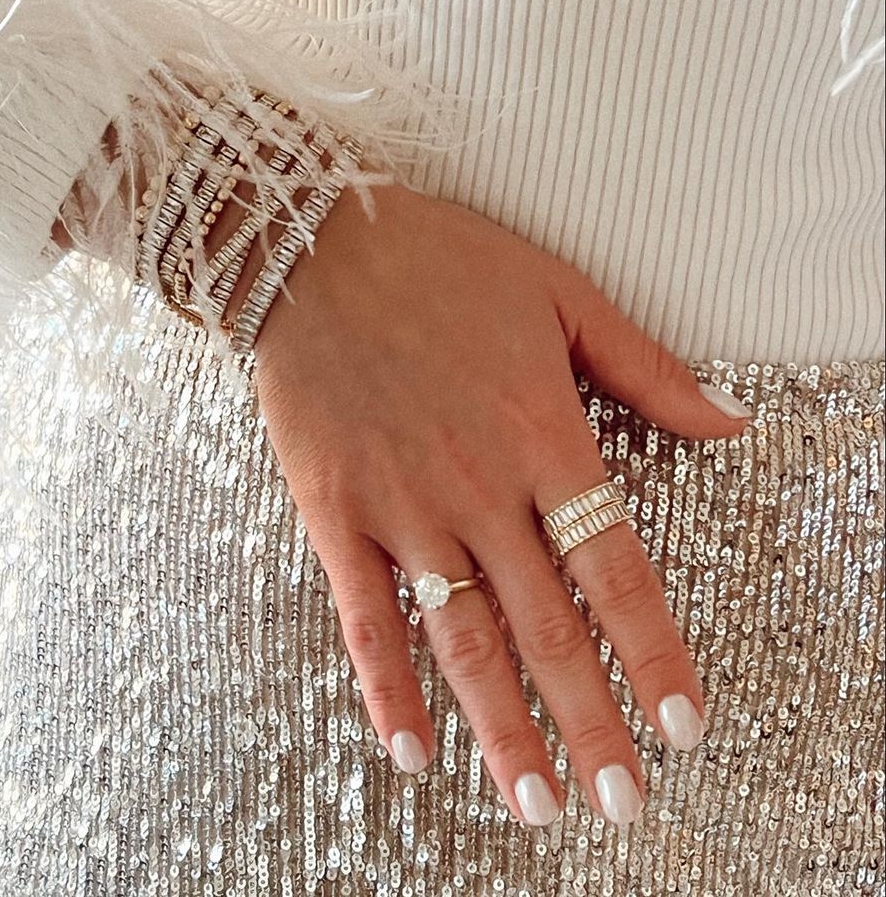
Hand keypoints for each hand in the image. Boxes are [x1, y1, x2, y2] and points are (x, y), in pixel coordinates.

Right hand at [252, 181, 750, 825]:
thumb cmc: (440, 261)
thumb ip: (647, 366)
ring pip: (463, 639)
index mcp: (542, 434)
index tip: (681, 725)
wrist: (316, 245)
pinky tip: (412, 747)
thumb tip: (730, 421)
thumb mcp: (561, 292)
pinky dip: (387, 687)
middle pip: (547, 627)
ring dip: (502, 728)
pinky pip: (364, 616)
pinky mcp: (337, 511)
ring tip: (534, 802)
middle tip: (620, 802)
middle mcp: (479, 486)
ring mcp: (404, 505)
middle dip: (589, 723)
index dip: (652, 654)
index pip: (616, 570)